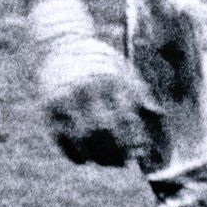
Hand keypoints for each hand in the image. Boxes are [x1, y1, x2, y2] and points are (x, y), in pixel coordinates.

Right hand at [37, 35, 147, 166]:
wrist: (62, 45)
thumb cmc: (101, 63)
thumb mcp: (124, 71)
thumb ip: (140, 93)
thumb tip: (159, 115)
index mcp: (109, 81)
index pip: (124, 118)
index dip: (133, 140)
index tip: (140, 151)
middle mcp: (85, 90)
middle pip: (102, 131)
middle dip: (115, 151)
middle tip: (124, 161)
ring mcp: (64, 100)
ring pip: (80, 139)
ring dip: (96, 157)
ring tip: (106, 162)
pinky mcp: (47, 109)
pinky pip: (61, 140)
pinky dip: (75, 154)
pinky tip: (86, 158)